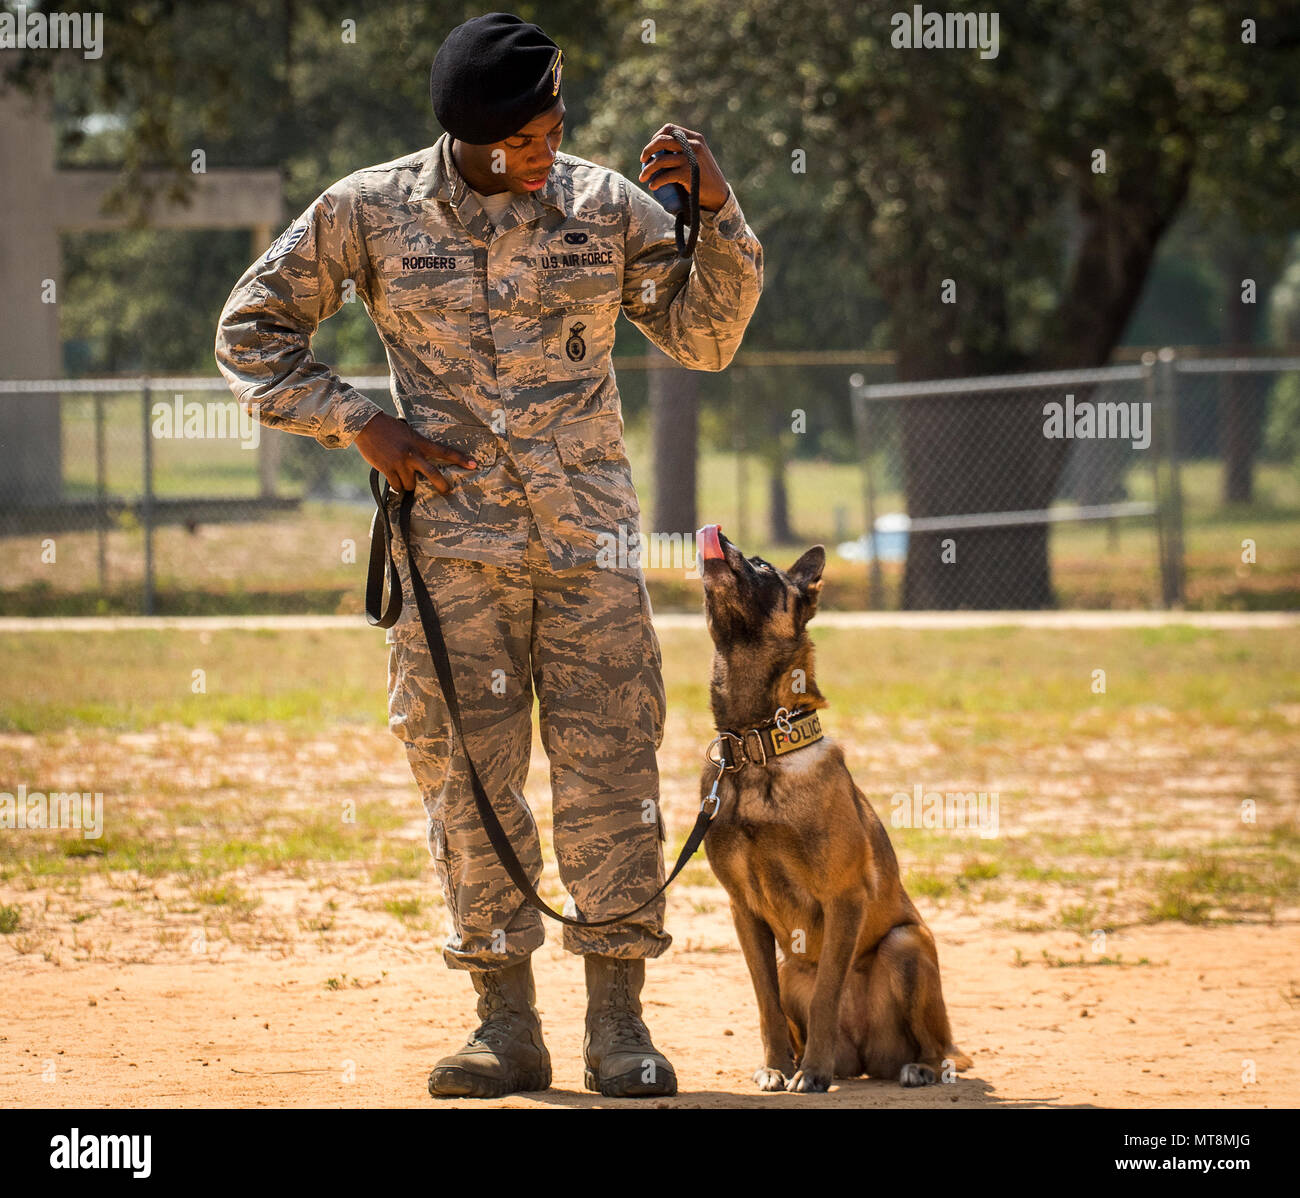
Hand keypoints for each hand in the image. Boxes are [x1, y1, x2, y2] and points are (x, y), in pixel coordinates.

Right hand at [353, 411, 476, 493]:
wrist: (367, 425)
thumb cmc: (388, 428)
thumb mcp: (408, 432)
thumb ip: (417, 446)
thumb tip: (422, 462)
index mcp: (420, 442)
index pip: (444, 451)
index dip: (460, 459)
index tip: (474, 465)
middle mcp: (413, 454)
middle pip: (433, 475)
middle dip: (442, 485)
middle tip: (447, 491)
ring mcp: (400, 463)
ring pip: (411, 485)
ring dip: (408, 485)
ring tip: (403, 476)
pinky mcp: (388, 469)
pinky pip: (397, 486)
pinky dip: (396, 486)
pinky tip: (394, 480)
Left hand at [638, 125, 729, 211]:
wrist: (718, 194)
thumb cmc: (704, 178)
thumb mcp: (697, 157)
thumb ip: (684, 150)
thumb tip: (660, 148)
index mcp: (695, 138)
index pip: (669, 129)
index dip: (656, 137)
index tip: (651, 149)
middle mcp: (693, 145)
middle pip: (662, 141)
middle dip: (648, 150)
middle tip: (642, 160)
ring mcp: (690, 158)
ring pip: (661, 160)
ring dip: (647, 169)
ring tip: (642, 178)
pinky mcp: (688, 173)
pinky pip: (665, 175)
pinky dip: (656, 181)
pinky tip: (653, 186)